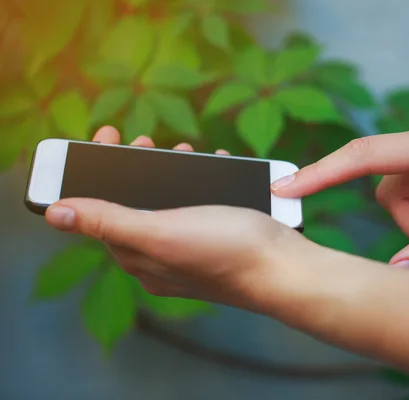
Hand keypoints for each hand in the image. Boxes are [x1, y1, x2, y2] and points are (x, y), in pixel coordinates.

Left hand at [44, 126, 306, 310]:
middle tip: (147, 139)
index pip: (103, 213)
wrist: (286, 269)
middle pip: (137, 206)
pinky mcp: (220, 240)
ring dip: (171, 173)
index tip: (105, 136)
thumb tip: (55, 213)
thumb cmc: (228, 249)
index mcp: (140, 258)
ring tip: (184, 149)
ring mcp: (193, 250)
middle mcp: (163, 258)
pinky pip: (200, 207)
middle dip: (137, 168)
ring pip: (170, 205)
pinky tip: (214, 167)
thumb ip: (109, 220)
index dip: (98, 174)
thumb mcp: (161, 230)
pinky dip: (201, 183)